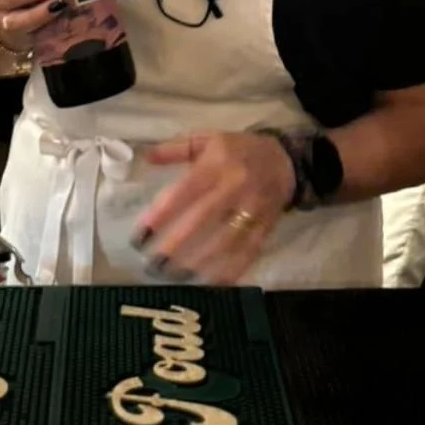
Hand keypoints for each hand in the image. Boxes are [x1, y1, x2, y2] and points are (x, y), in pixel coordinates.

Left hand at [136, 132, 296, 284]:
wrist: (285, 160)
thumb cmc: (239, 150)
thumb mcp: (209, 139)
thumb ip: (177, 149)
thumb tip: (146, 158)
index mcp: (217, 163)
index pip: (184, 192)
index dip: (160, 216)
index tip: (139, 237)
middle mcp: (235, 186)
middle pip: (202, 219)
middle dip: (175, 246)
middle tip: (151, 265)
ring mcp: (252, 208)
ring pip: (224, 241)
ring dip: (198, 263)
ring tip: (173, 277)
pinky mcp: (265, 226)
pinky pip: (247, 252)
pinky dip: (230, 271)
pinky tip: (209, 285)